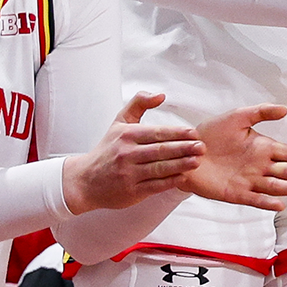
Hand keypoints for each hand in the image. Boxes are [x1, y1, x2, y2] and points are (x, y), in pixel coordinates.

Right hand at [62, 92, 204, 213]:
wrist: (84, 181)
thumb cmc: (106, 150)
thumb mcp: (119, 122)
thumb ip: (139, 104)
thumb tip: (161, 95)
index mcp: (126, 136)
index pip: (156, 133)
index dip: (177, 133)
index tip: (194, 133)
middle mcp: (127, 154)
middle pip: (160, 151)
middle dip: (183, 148)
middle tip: (202, 146)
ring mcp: (129, 174)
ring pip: (159, 169)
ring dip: (180, 165)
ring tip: (197, 161)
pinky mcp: (131, 192)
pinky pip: (155, 186)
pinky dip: (170, 182)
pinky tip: (184, 177)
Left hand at [182, 104, 286, 210]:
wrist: (186, 150)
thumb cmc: (211, 133)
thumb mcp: (237, 116)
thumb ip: (260, 112)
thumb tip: (285, 109)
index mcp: (262, 147)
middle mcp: (260, 166)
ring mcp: (249, 181)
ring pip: (275, 186)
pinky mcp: (236, 193)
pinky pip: (254, 199)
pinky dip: (266, 202)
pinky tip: (279, 204)